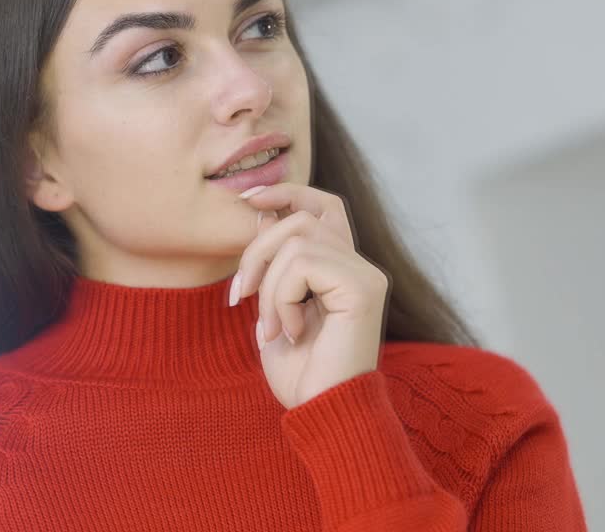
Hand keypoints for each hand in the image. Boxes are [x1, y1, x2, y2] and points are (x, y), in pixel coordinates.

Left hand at [231, 182, 389, 408]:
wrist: (322, 413)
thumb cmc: (301, 373)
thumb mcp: (275, 308)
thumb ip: (274, 265)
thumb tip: (260, 213)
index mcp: (342, 269)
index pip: (322, 206)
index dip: (288, 192)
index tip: (248, 199)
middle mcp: (360, 266)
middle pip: (300, 218)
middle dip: (256, 250)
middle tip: (239, 297)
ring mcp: (365, 275)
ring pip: (296, 240)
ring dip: (267, 285)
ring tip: (271, 328)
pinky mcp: (363, 287)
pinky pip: (303, 264)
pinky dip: (282, 298)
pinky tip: (290, 332)